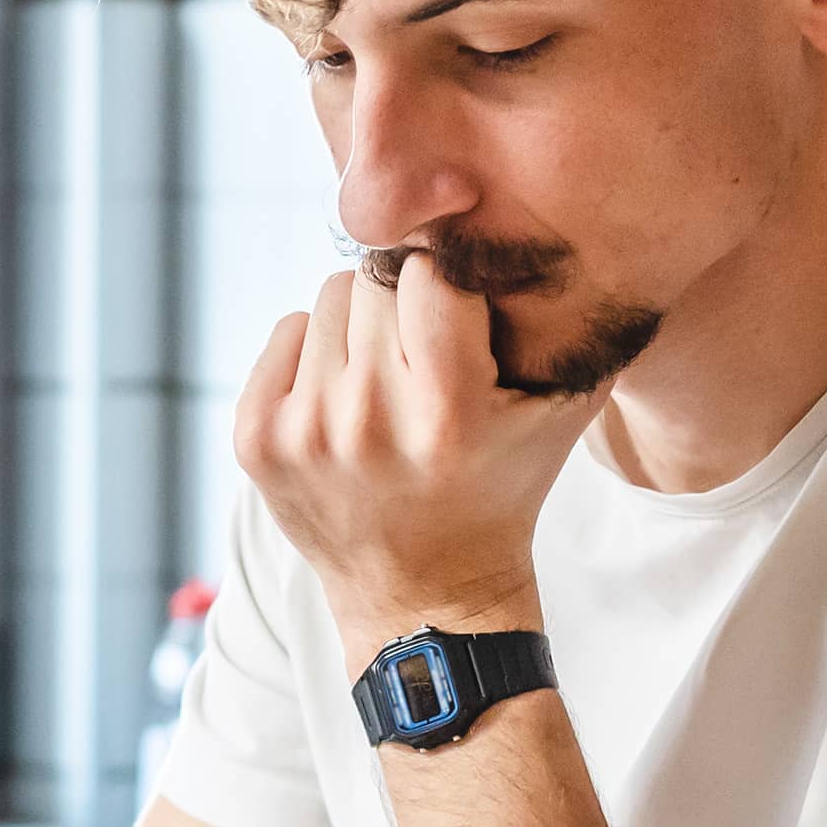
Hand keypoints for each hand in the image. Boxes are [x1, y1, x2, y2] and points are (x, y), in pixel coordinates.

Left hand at [234, 249, 610, 651]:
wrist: (424, 596)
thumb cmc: (501, 491)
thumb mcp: (559, 413)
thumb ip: (572, 324)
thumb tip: (567, 229)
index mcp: (447, 410)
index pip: (433, 272)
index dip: (451, 284)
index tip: (459, 312)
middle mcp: (367, 418)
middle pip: (376, 276)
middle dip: (404, 302)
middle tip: (422, 352)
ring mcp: (302, 430)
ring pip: (330, 298)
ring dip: (361, 326)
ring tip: (387, 382)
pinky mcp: (255, 439)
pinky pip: (286, 332)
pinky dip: (314, 354)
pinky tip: (344, 401)